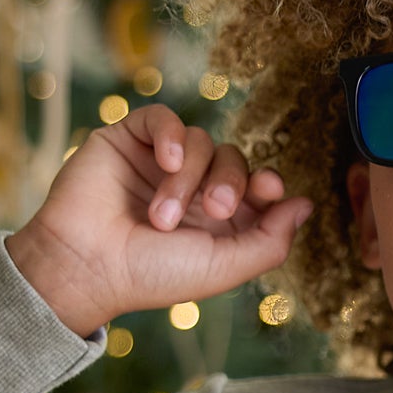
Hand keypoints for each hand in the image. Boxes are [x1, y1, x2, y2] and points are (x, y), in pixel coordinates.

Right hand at [5, 104, 313, 335]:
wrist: (85, 266)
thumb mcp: (224, 266)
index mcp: (217, 219)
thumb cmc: (152, 275)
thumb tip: (306, 205)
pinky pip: (164, 117)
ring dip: (189, 179)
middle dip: (231, 181)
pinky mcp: (128, 140)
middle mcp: (191, 188)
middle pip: (234, 158)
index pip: (257, 185)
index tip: (268, 190)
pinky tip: (169, 160)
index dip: (268, 183)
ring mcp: (160, 162)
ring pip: (202, 141)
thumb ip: (271, 240)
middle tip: (213, 209)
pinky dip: (173, 135)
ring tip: (161, 216)